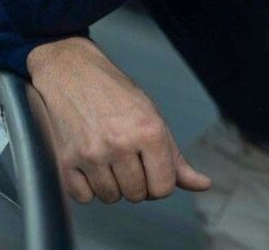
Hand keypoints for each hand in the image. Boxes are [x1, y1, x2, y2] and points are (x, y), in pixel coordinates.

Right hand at [25, 37, 212, 203]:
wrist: (71, 71)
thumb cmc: (114, 92)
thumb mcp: (151, 116)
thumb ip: (175, 156)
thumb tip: (203, 184)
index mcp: (149, 130)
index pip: (163, 188)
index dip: (158, 182)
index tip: (149, 167)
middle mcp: (121, 143)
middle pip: (136, 195)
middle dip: (133, 181)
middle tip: (124, 153)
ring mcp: (92, 153)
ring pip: (110, 198)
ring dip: (110, 183)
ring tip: (105, 154)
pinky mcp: (66, 160)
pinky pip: (83, 197)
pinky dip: (86, 186)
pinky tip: (87, 161)